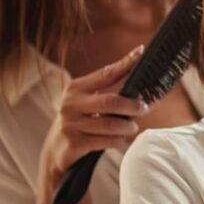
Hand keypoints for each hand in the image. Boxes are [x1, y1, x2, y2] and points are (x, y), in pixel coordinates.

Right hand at [38, 45, 150, 192]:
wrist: (55, 150)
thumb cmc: (80, 121)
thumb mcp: (87, 103)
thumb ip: (112, 95)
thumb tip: (147, 93)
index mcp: (76, 88)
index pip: (106, 73)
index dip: (125, 63)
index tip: (141, 52)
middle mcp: (71, 104)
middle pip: (111, 102)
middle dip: (133, 105)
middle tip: (145, 108)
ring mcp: (70, 124)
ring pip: (110, 124)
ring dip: (128, 126)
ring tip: (133, 127)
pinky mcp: (74, 143)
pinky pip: (106, 141)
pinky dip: (119, 139)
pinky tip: (121, 138)